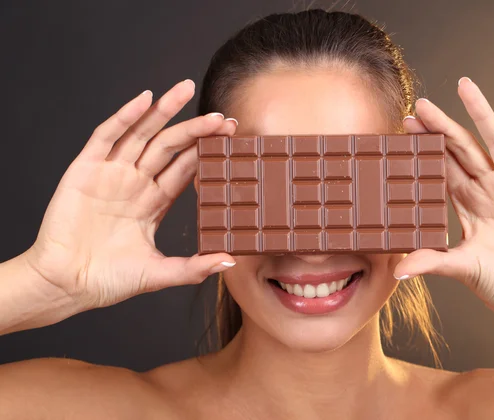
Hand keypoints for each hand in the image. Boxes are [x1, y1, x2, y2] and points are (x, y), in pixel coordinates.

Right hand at [24, 80, 236, 310]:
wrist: (65, 285)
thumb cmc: (108, 281)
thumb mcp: (158, 273)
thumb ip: (194, 267)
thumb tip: (230, 261)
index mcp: (153, 202)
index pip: (185, 168)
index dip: (207, 152)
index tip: (231, 138)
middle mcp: (135, 183)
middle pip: (169, 147)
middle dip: (195, 130)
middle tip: (221, 117)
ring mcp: (111, 174)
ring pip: (141, 134)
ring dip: (163, 111)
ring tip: (186, 90)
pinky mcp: (85, 170)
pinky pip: (106, 136)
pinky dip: (124, 116)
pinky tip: (144, 99)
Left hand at [394, 77, 493, 320]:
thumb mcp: (461, 266)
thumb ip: (430, 261)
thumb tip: (396, 271)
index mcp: (468, 201)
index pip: (443, 166)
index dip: (426, 146)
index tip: (405, 126)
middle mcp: (489, 187)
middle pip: (462, 148)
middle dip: (441, 125)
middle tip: (419, 104)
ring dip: (479, 112)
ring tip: (463, 85)